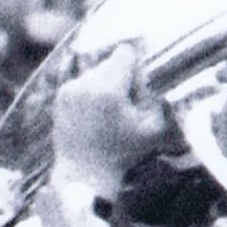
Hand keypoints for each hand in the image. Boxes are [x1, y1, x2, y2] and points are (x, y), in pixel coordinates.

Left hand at [49, 43, 165, 193]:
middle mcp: (85, 84)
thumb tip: (166, 78)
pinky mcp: (61, 96)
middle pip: (110, 62)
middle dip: (121, 77)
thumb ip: (162, 100)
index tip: (137, 87)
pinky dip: (90, 92)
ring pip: (96, 71)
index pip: (125, 52)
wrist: (85, 174)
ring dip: (105, 85)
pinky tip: (95, 113)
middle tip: (124, 105)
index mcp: (108, 89)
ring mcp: (69, 89)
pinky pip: (81, 81)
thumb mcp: (153, 129)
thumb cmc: (123, 154)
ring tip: (108, 113)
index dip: (136, 67)